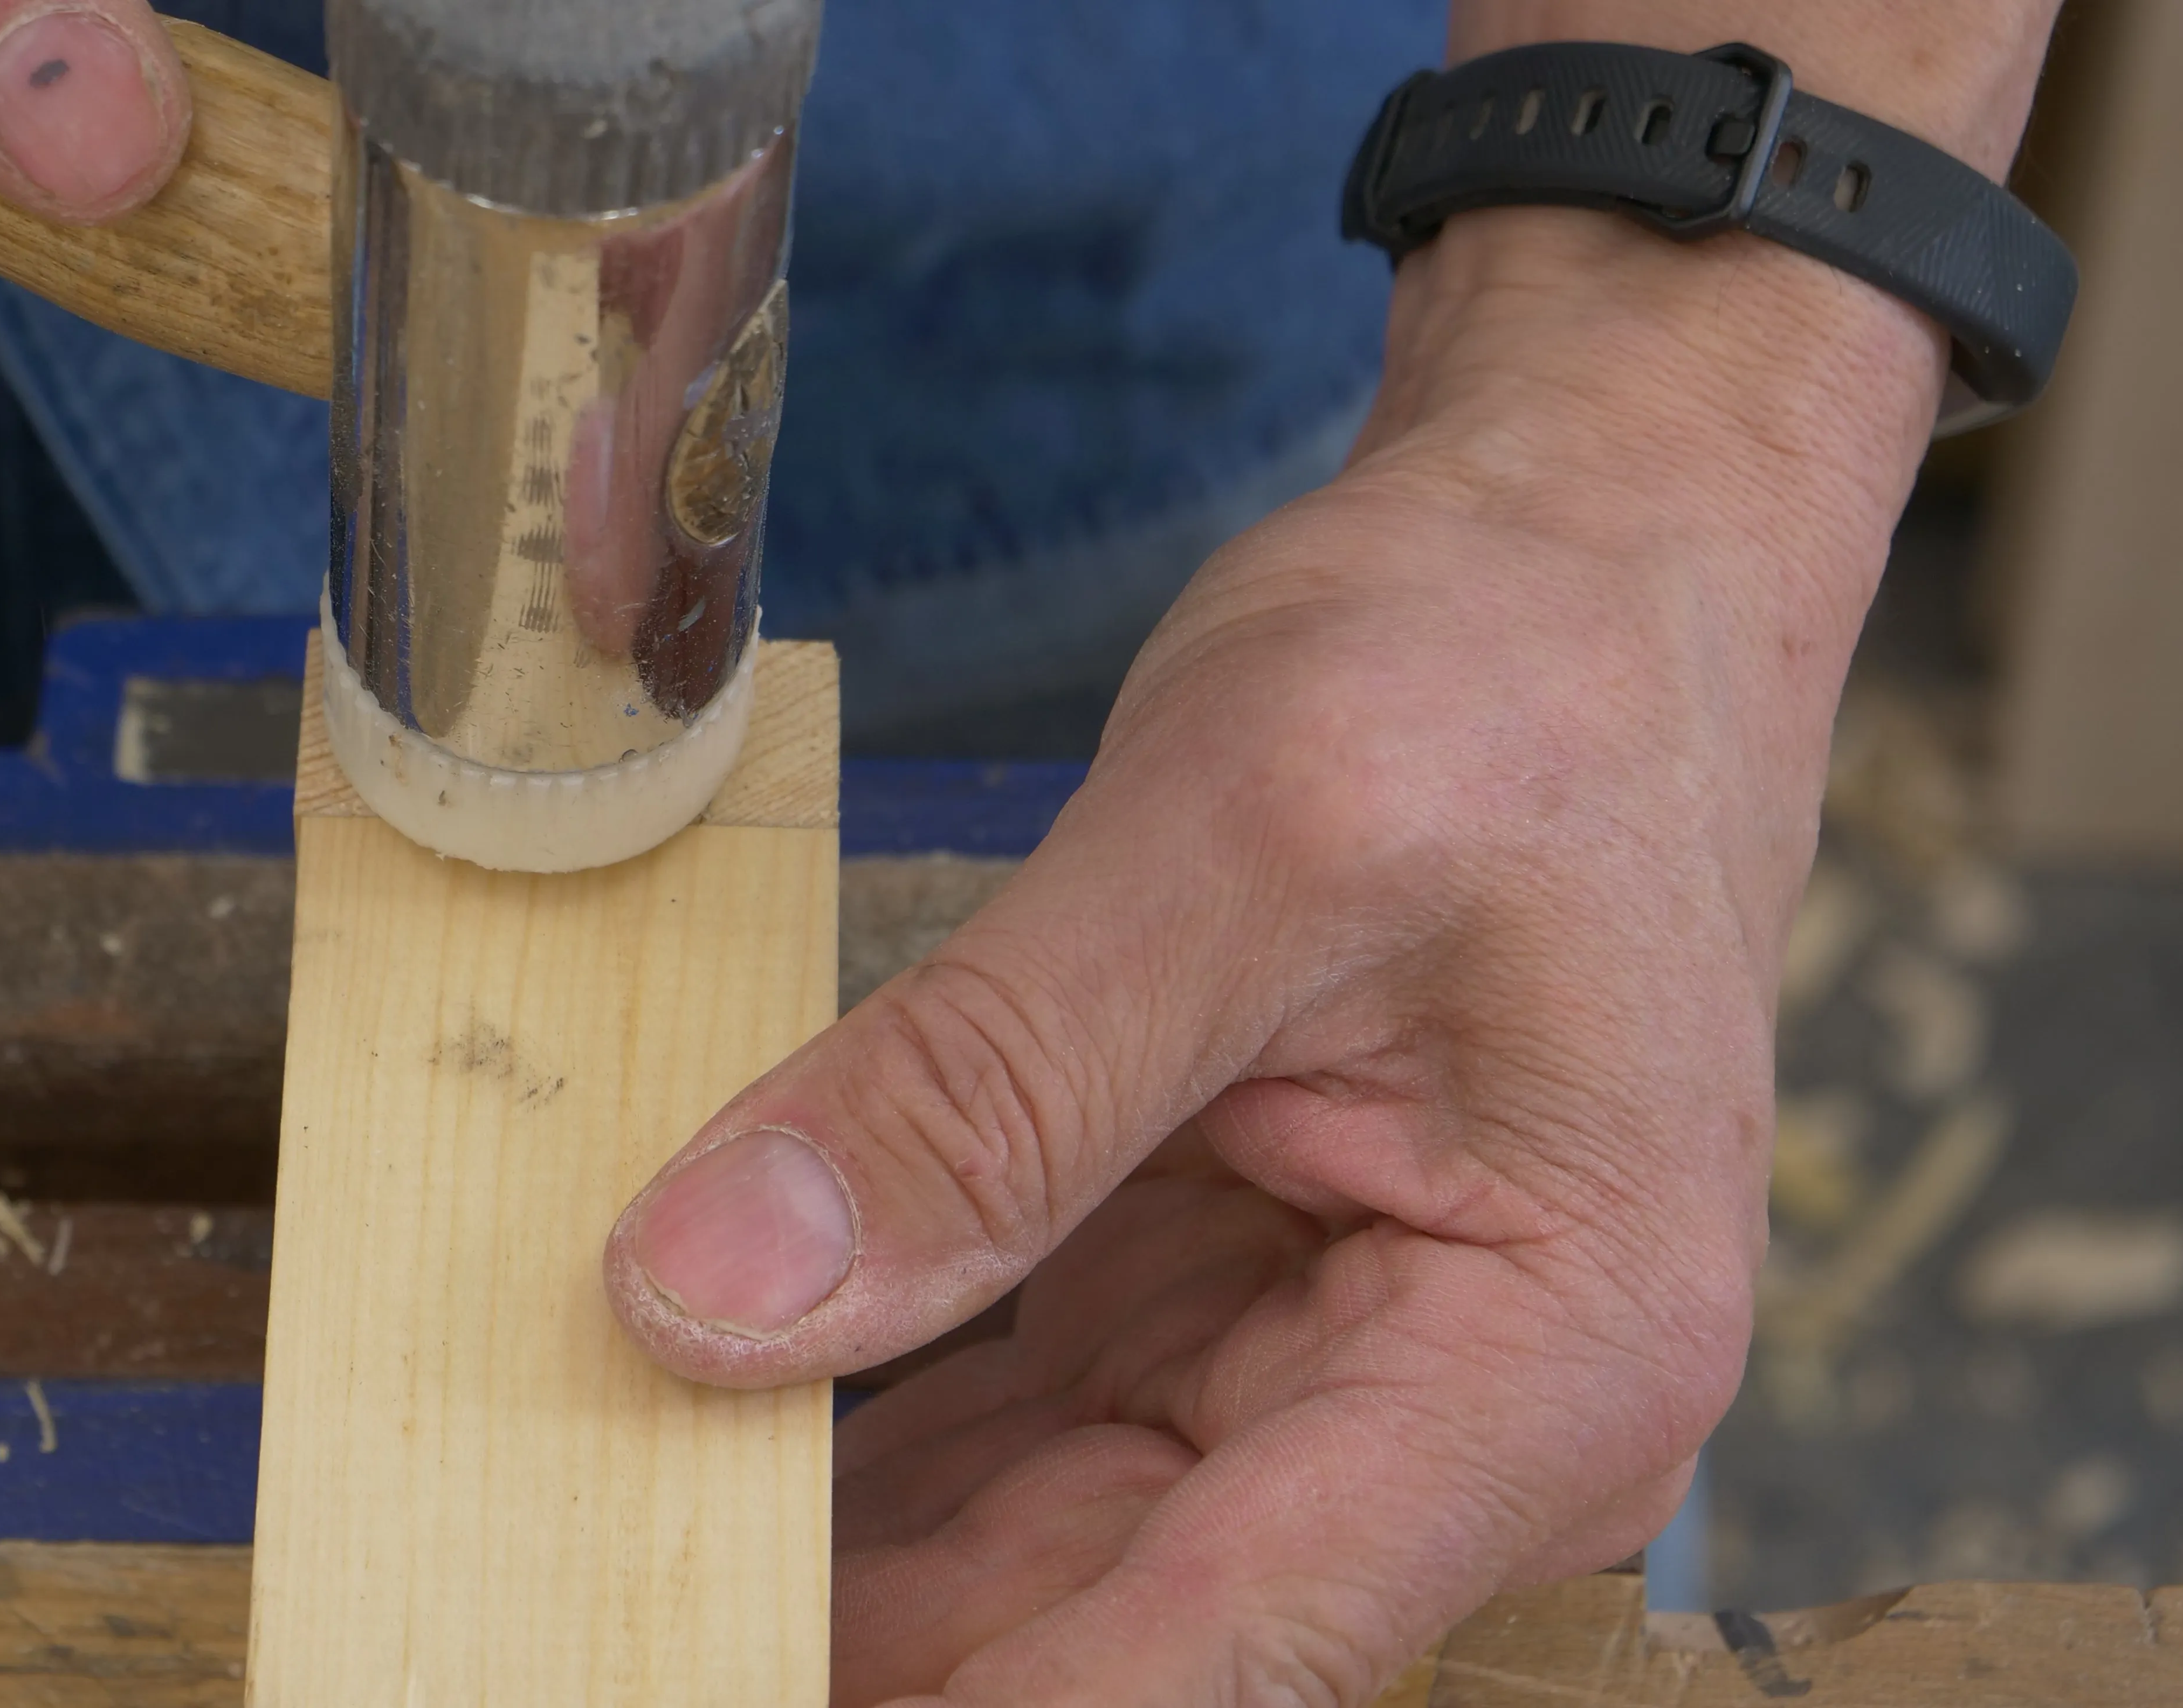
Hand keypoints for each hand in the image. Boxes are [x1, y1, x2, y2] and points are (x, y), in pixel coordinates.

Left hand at [605, 200, 1955, 1704]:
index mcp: (1541, 1364)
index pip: (1218, 1660)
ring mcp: (1337, 1371)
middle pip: (1106, 1629)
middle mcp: (1458, 1421)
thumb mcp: (1234, 837)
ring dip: (823, 1552)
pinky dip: (861, 1427)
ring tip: (602, 1529)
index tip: (708, 1691)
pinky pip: (1020, 1420)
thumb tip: (707, 1295)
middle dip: (854, 1646)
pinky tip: (694, 1426)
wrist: (1586, 563)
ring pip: (1036, 1542)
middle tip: (596, 1603)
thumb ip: (981, 1089)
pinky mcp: (1232, 1298)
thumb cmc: (1506, 665)